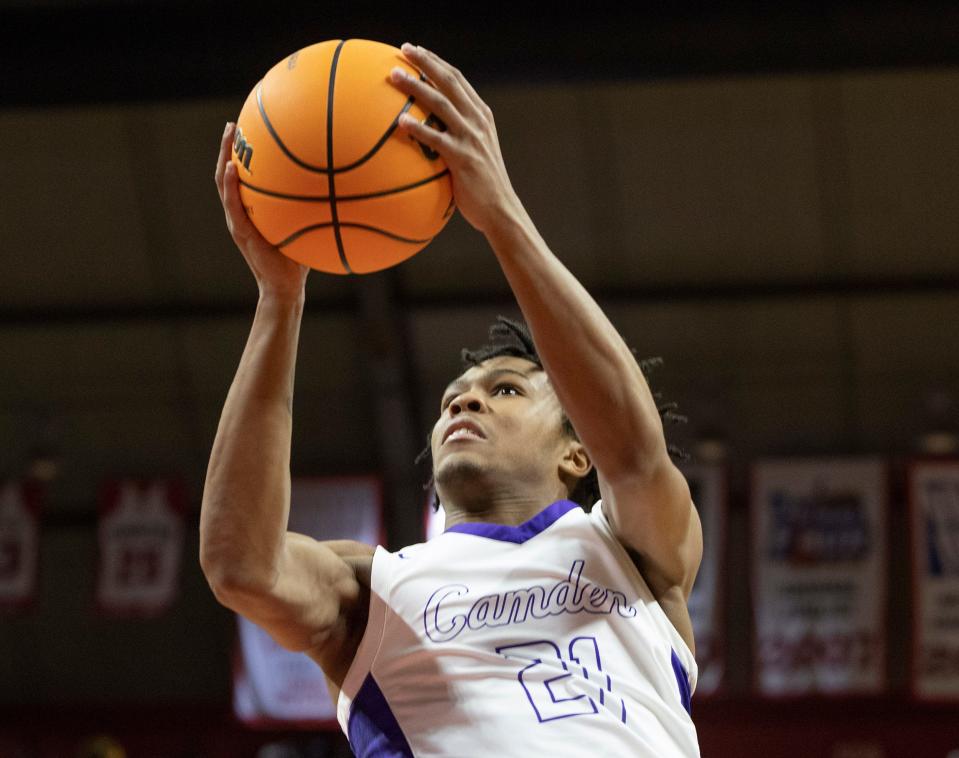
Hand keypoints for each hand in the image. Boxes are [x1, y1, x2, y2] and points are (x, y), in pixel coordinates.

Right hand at [214, 122, 307, 299]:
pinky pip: (232, 204)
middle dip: (228, 147)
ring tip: (229, 135)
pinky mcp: (240, 232)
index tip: (246, 131)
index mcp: (251, 211)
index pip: (241, 178)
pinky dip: (230, 185)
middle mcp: (239, 213)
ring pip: (223, 183)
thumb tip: (336, 187)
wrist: (285, 286)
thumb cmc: (297, 259)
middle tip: (233, 124)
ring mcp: (237, 221)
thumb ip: (310, 209)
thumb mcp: (304, 227)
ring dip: (224, 157)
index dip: (240, 155)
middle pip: (227, 173)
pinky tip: (232, 168)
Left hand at [390, 44, 523, 236]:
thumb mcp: (476, 152)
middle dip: (426, 62)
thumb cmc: (482, 185)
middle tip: (403, 49)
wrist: (500, 209)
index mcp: (481, 116)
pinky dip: (418, 128)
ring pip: (441, 103)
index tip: (416, 51)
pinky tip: (400, 121)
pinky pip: (436, 139)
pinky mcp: (463, 158)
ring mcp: (471, 139)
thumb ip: (458, 136)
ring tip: (394, 76)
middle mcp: (478, 121)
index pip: (458, 80)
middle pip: (449, 82)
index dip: (436, 62)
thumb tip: (428, 130)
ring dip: (416, 87)